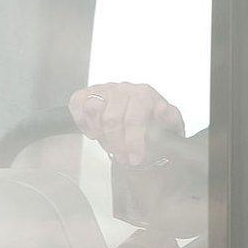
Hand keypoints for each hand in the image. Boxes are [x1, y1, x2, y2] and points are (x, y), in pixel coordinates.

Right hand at [68, 82, 184, 165]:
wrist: (142, 124)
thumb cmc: (156, 126)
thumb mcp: (170, 126)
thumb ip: (169, 118)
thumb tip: (162, 108)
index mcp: (145, 94)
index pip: (134, 118)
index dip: (133, 142)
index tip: (135, 158)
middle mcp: (124, 88)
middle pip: (112, 119)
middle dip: (117, 144)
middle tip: (123, 157)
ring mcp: (105, 89)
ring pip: (92, 109)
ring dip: (99, 132)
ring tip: (110, 143)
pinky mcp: (89, 93)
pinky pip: (77, 103)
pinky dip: (82, 121)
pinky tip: (95, 131)